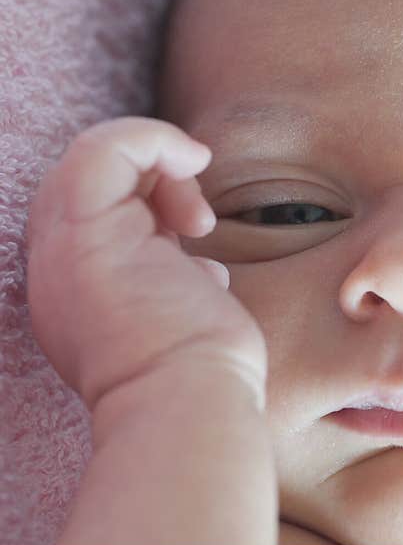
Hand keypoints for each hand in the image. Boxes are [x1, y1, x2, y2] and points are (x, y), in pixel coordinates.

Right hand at [26, 116, 266, 410]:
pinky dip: (151, 136)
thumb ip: (171, 283)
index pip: (96, 211)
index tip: (194, 223)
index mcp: (78, 288)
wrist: (187, 407)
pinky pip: (103, 147)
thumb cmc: (199, 376)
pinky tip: (195, 158)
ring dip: (158, 167)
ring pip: (92, 156)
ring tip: (196, 219)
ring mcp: (64, 249)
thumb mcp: (180, 317)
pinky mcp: (87, 234)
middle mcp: (58, 266)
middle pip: (90, 180)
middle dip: (151, 180)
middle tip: (195, 221)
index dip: (145, 196)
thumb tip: (201, 265)